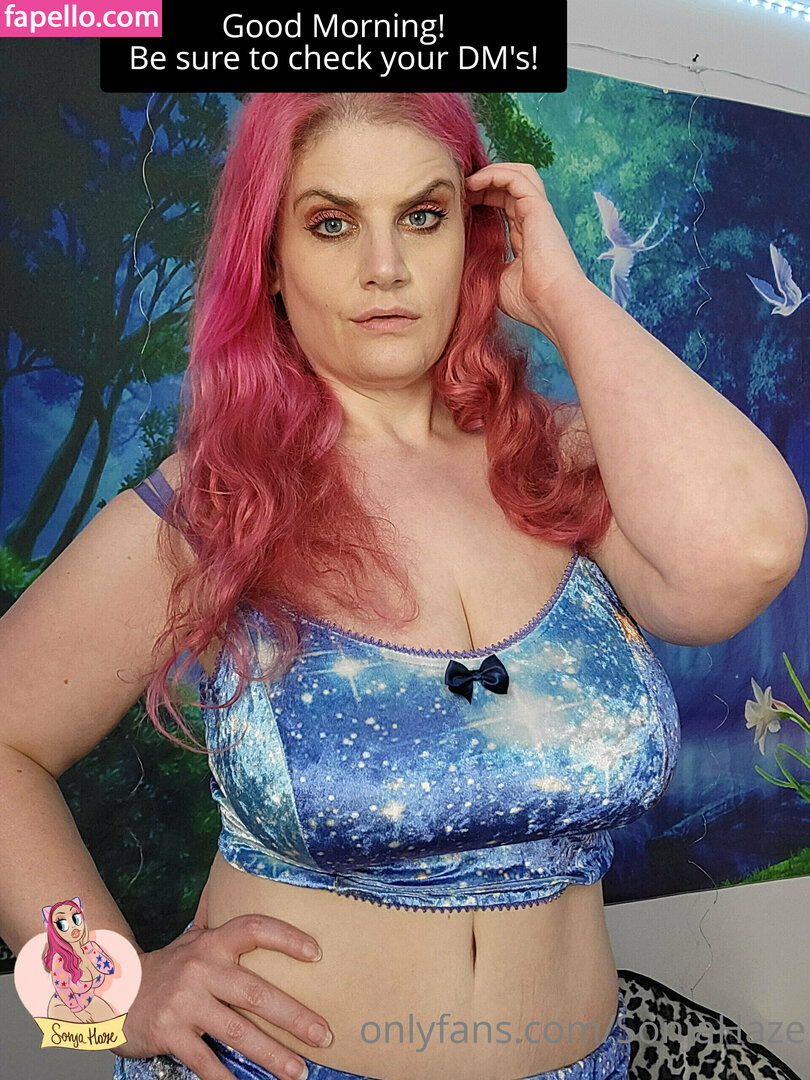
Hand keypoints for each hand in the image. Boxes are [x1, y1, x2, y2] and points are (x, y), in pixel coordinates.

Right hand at [114, 915, 331, 1079]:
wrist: (114, 994)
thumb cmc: (167, 968)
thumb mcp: (191, 938)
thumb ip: (213, 913)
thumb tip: (227, 875)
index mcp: (212, 943)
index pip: (253, 929)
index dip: (286, 937)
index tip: (316, 953)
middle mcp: (200, 969)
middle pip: (255, 992)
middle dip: (293, 1016)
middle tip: (323, 1035)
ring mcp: (184, 1003)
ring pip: (237, 1031)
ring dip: (272, 1054)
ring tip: (299, 1071)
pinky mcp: (169, 1033)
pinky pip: (205, 1061)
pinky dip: (227, 1078)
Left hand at [465, 163, 592, 339]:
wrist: (553, 304)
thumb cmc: (530, 302)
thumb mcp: (497, 282)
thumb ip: (484, 265)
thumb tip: (462, 260)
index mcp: (525, 238)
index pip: (504, 205)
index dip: (482, 199)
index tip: (460, 205)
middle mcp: (533, 221)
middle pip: (509, 186)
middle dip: (483, 183)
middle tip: (460, 190)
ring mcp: (538, 213)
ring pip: (517, 174)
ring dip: (490, 172)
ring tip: (467, 182)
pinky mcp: (538, 208)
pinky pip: (516, 177)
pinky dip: (494, 173)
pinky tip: (474, 183)